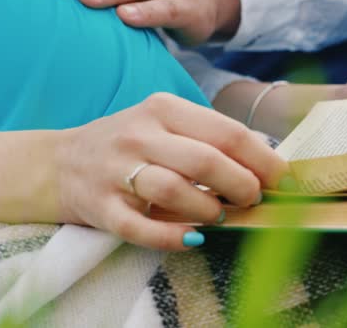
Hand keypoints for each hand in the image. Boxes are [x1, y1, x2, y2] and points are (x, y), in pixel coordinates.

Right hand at [57, 93, 285, 250]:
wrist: (63, 161)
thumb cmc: (129, 141)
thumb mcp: (166, 122)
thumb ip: (209, 134)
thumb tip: (264, 154)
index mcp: (163, 108)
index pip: (226, 132)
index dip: (262, 159)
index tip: (283, 178)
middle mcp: (140, 134)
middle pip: (206, 160)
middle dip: (243, 185)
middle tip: (254, 198)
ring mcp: (117, 170)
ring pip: (175, 191)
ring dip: (209, 210)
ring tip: (220, 215)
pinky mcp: (100, 205)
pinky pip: (141, 228)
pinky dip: (173, 238)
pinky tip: (193, 239)